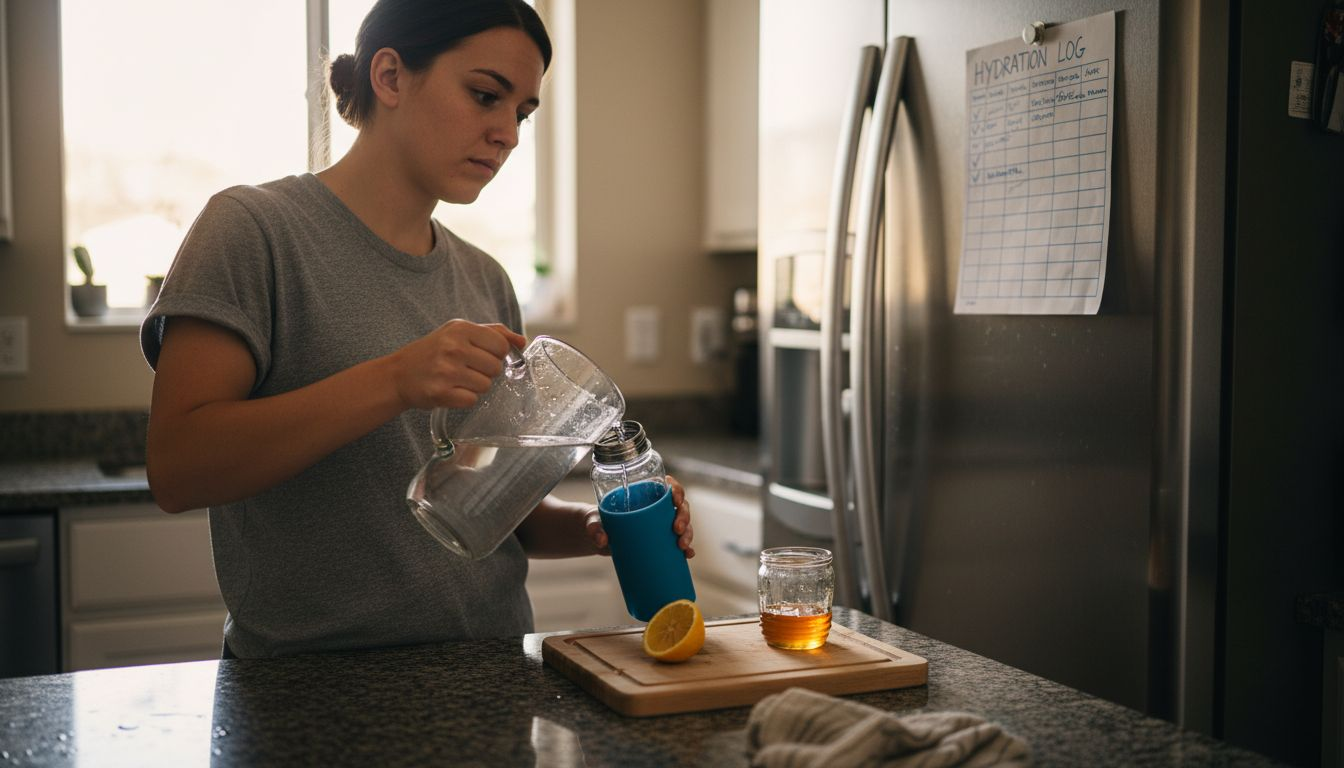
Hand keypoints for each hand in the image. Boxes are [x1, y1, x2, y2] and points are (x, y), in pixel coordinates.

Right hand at [389, 320, 526, 409]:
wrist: (398, 374)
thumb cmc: (434, 351)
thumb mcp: (459, 332)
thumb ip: (493, 333)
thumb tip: (522, 341)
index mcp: (461, 329)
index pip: (501, 346)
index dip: (496, 354)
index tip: (482, 356)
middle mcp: (453, 348)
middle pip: (495, 368)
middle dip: (485, 371)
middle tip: (466, 369)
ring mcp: (446, 371)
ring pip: (485, 385)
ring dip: (475, 386)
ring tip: (457, 379)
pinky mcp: (440, 393)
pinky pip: (471, 400)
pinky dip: (464, 399)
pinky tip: (451, 390)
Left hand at [582, 474, 694, 558]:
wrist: (597, 538)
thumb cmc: (597, 521)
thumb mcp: (594, 521)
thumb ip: (594, 527)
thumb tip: (601, 540)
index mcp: (644, 494)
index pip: (667, 486)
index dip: (676, 489)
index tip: (675, 499)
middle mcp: (657, 507)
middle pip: (679, 506)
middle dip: (684, 516)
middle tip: (677, 530)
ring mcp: (661, 524)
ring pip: (684, 524)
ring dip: (688, 533)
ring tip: (682, 546)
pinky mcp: (661, 540)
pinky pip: (679, 541)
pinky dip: (686, 548)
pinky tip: (688, 554)